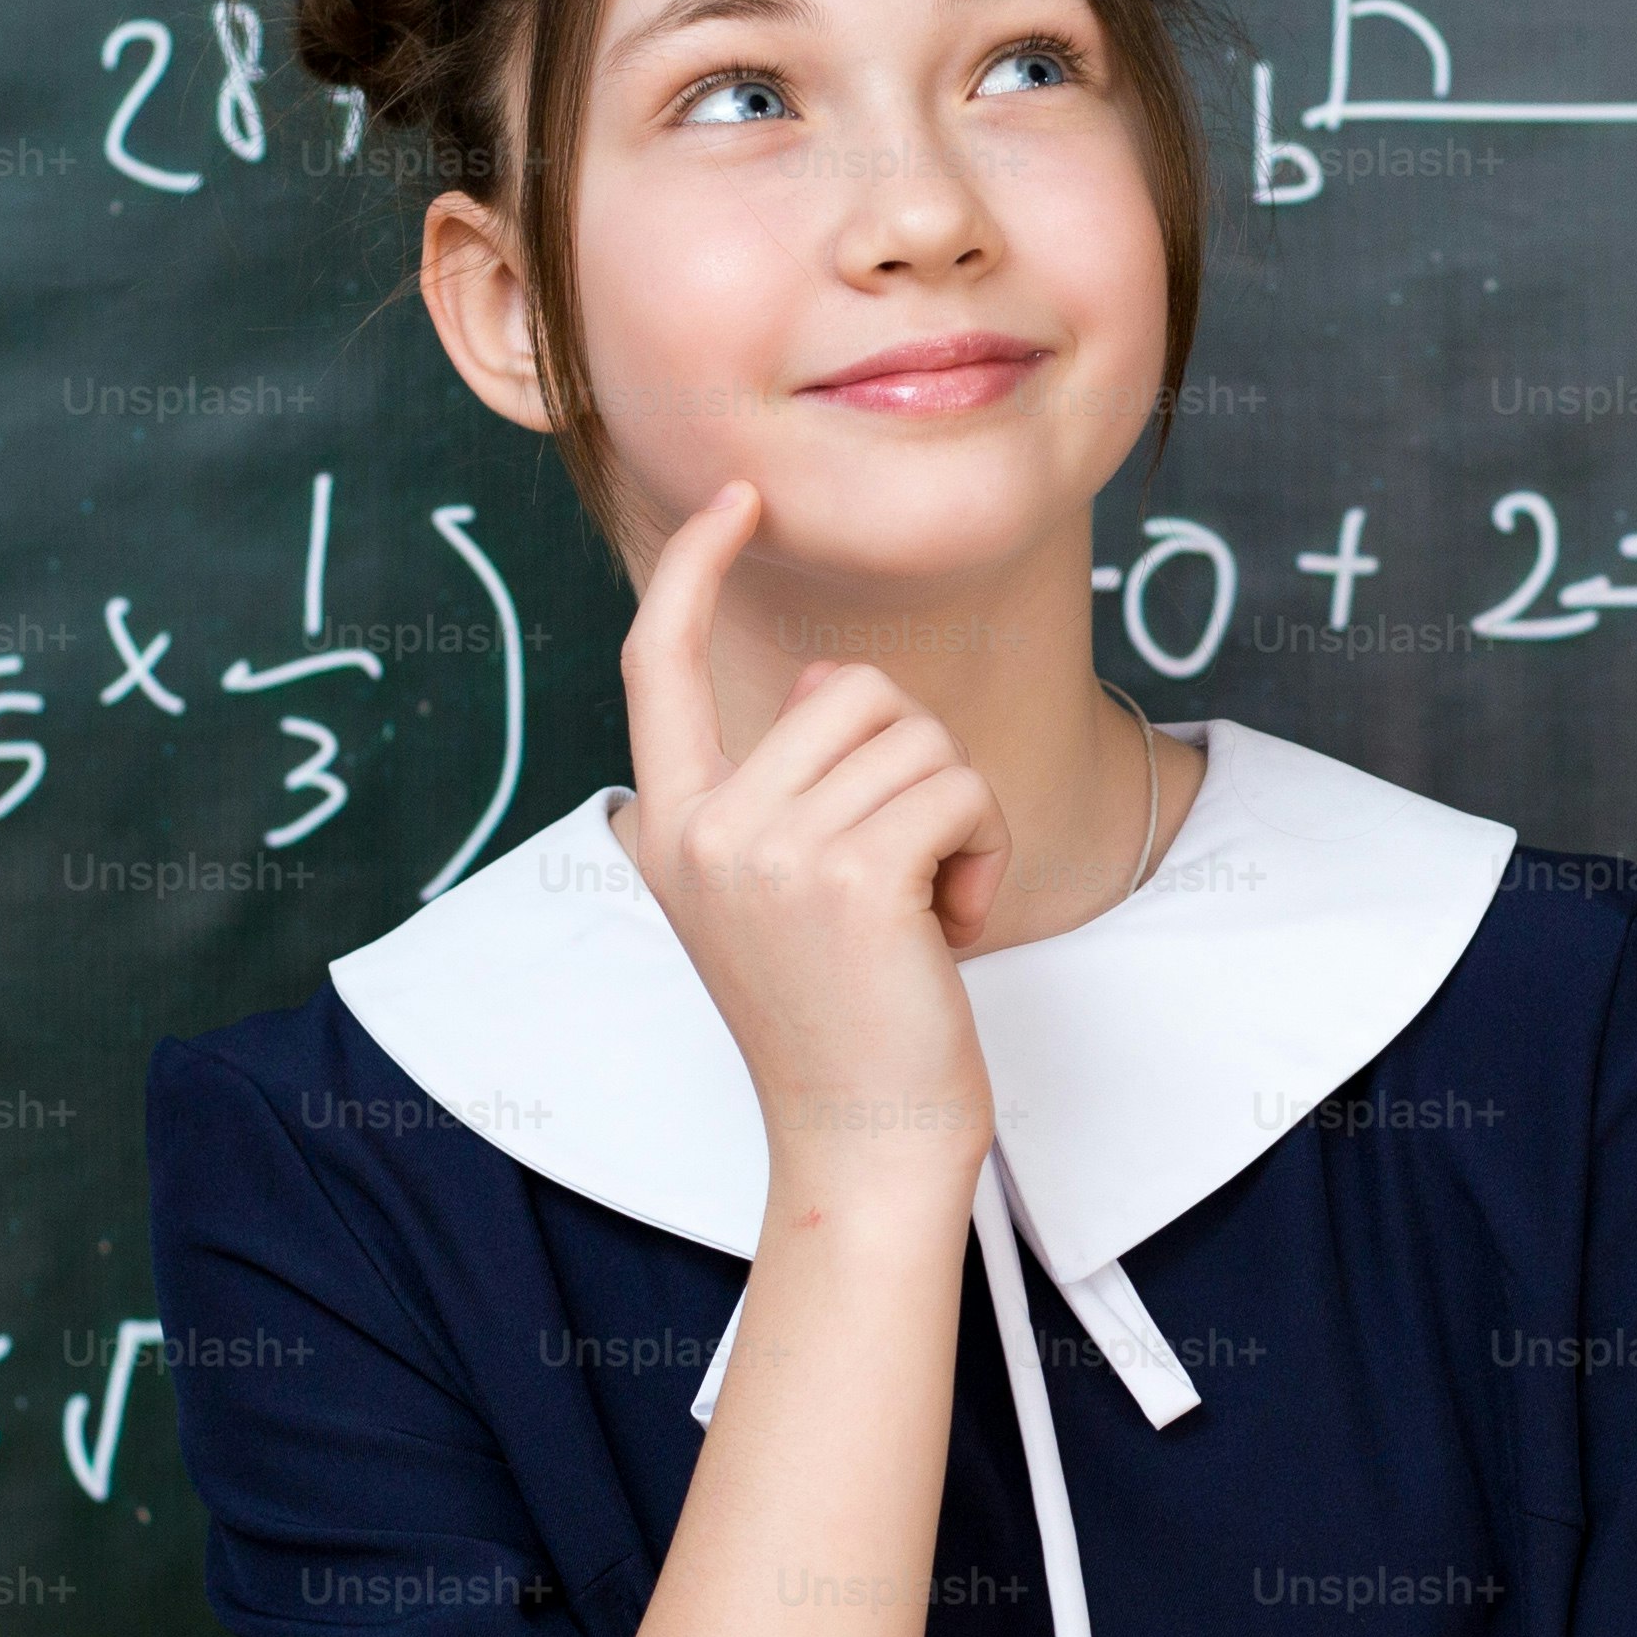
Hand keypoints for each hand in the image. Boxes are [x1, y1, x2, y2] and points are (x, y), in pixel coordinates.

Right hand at [615, 478, 1006, 1209]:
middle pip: (842, 685)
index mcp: (665, 826)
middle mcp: (703, 829)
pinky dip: (983, 851)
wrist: (860, 1138)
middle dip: (910, 760)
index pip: (652, 663)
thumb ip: (781, 782)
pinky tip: (950, 926)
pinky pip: (959, 788)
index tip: (739, 498)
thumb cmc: (839, 1014)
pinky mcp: (853, 876)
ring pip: (914, 734)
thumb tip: (816, 679)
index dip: (692, 568)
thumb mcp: (780, 890)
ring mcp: (771, 851)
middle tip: (902, 871)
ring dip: (954, 814)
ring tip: (923, 907)